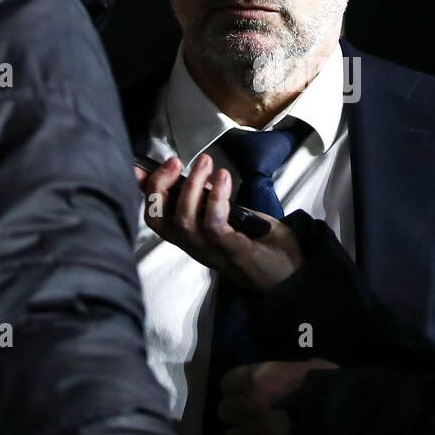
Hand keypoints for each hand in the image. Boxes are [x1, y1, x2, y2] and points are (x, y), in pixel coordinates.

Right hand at [136, 154, 303, 292]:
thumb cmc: (261, 243)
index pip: (156, 218)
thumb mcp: (230, 216)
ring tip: (206, 163)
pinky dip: (215, 197)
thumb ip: (210, 200)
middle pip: (158, 221)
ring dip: (191, 186)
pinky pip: (213, 224)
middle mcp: (195, 247)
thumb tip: (195, 174)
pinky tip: (223, 178)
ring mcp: (212, 251)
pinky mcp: (232, 251)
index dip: (144, 192)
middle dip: (158, 187)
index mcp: (191, 239)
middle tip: (175, 161)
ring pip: (183, 220)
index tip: (141, 166)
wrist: (293, 273)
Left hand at [217, 359, 338, 434]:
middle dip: (236, 414)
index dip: (236, 388)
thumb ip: (284, 375)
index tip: (246, 391)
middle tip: (252, 415)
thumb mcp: (307, 368)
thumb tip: (282, 381)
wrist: (345, 421)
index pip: (227, 382)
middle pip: (224, 411)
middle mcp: (249, 405)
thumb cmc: (330, 386)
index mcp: (259, 378)